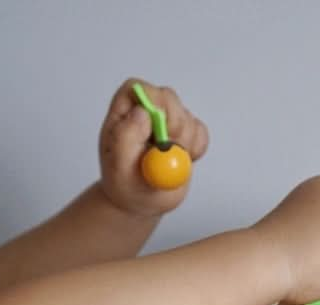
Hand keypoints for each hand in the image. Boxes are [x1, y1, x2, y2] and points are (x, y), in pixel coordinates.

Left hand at [98, 79, 208, 216]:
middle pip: (168, 98)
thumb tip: (142, 112)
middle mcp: (147, 111)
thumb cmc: (125, 184)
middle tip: (168, 149)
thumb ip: (125, 137)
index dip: (154, 102)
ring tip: (169, 162)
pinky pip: (201, 133)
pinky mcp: (186, 134)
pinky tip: (182, 162)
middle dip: (174, 125)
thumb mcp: (118, 165)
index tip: (162, 127)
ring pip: (188, 117)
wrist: (142, 202)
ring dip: (185, 142)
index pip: (139, 88)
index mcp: (124, 112)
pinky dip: (197, 150)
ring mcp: (168, 121)